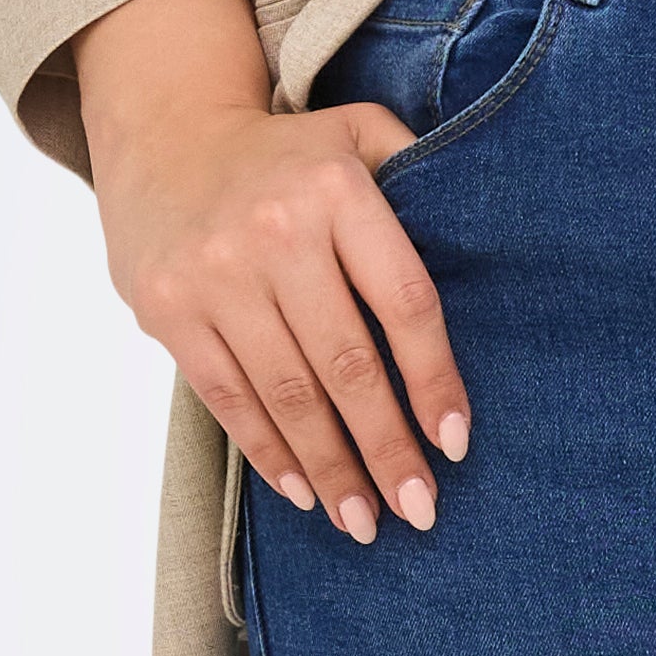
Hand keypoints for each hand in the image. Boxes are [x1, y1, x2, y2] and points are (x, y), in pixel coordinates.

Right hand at [74, 0, 467, 544]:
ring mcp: (213, 275)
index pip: (403, 303)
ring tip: (365, 522)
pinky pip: (226, 396)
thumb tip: (491, 236)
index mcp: (336, 190)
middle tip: (420, 510)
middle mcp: (274, 233)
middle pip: (346, 364)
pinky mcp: (166, 308)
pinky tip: (304, 490)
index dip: (434, 379)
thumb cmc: (287, 153)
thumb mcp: (359, 134)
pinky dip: (268, 450)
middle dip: (386, 447)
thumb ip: (421, 173)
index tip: (456, 443)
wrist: (164, 132)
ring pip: (286, 394)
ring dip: (331, 467)